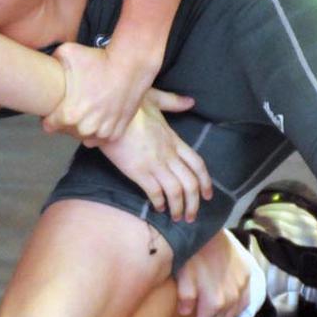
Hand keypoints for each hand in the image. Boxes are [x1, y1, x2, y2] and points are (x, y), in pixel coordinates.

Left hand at [42, 43, 158, 141]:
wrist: (131, 65)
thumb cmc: (99, 60)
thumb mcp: (67, 53)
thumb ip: (51, 61)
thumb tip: (44, 64)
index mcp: (69, 115)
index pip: (49, 126)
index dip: (49, 117)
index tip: (53, 109)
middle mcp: (86, 128)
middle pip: (67, 131)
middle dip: (67, 121)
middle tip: (72, 105)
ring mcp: (103, 132)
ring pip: (85, 137)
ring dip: (83, 127)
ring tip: (86, 111)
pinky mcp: (117, 132)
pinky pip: (102, 138)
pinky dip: (99, 130)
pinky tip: (99, 116)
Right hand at [95, 88, 211, 221]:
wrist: (108, 113)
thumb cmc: (129, 106)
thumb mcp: (154, 98)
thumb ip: (173, 102)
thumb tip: (190, 101)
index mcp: (174, 140)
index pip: (197, 164)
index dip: (206, 182)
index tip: (207, 195)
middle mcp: (168, 155)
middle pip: (191, 183)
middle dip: (194, 203)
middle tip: (191, 215)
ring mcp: (155, 164)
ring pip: (176, 191)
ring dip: (179, 207)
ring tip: (176, 217)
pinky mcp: (139, 171)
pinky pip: (155, 192)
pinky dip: (159, 202)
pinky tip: (158, 208)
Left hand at [175, 230, 250, 316]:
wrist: (212, 230)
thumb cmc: (194, 252)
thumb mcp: (183, 273)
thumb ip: (185, 297)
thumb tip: (186, 313)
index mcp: (214, 301)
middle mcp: (231, 299)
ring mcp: (242, 289)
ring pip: (231, 314)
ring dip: (220, 316)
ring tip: (208, 312)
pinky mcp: (247, 278)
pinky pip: (244, 302)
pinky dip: (235, 307)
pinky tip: (226, 304)